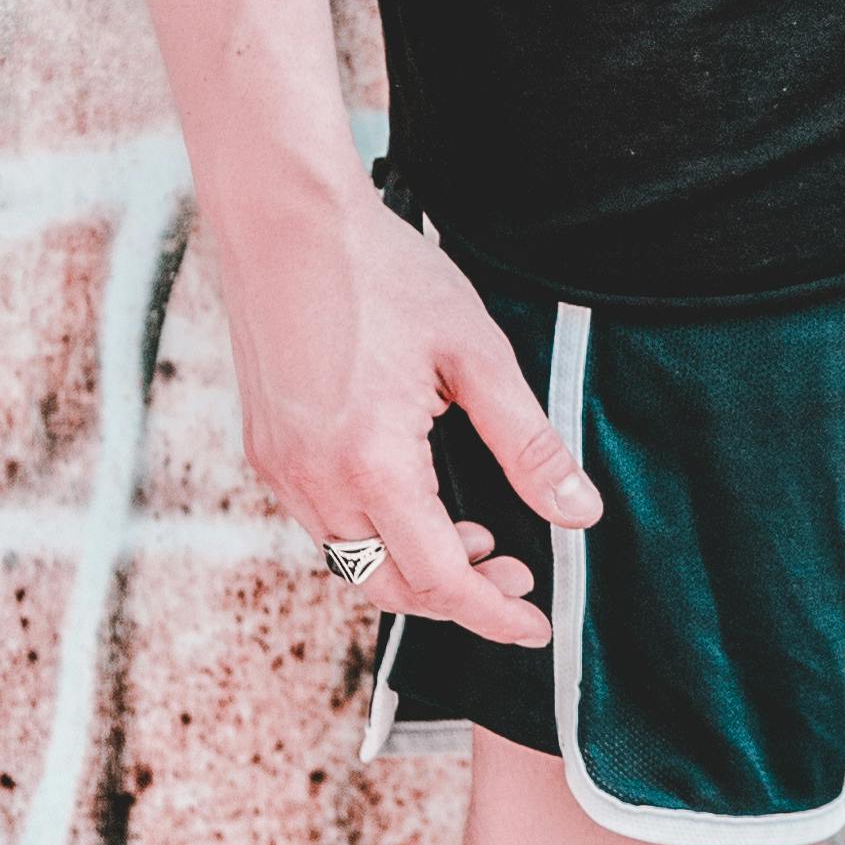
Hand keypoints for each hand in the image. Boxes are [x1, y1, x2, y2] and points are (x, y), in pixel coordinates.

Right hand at [215, 175, 598, 651]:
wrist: (284, 218)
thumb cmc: (381, 272)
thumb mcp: (475, 353)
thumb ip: (527, 443)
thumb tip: (579, 512)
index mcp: (372, 463)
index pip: (441, 579)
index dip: (494, 614)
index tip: (535, 626)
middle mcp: (314, 480)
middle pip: (391, 588)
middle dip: (459, 596)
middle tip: (517, 571)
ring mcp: (281, 468)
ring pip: (352, 562)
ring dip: (413, 566)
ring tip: (473, 532)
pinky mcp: (266, 449)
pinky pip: (322, 524)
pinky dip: (373, 534)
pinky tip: (411, 497)